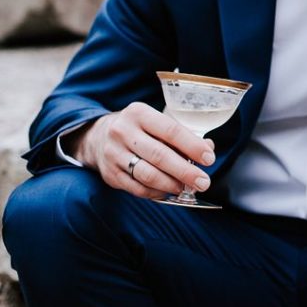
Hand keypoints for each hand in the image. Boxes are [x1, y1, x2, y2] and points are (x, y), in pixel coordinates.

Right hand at [66, 103, 215, 198]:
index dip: (192, 146)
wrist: (97, 137)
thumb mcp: (156, 121)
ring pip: (147, 175)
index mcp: (139, 113)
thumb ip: (182, 134)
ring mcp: (114, 154)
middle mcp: (123, 132)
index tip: (209, 159)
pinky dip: (156, 193)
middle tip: (203, 182)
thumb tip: (208, 147)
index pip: (171, 131)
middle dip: (185, 172)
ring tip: (187, 188)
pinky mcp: (110, 174)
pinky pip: (137, 188)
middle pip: (159, 156)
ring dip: (171, 185)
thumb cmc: (138, 129)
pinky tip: (169, 192)